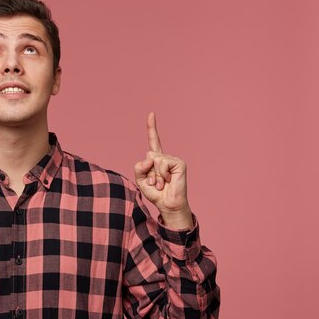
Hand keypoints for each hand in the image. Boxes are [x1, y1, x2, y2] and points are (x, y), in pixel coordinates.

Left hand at [133, 112, 192, 229]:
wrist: (167, 204)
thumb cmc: (155, 193)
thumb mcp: (140, 180)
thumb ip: (139, 167)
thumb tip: (149, 158)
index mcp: (156, 160)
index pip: (154, 141)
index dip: (152, 127)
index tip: (151, 113)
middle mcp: (165, 157)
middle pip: (148, 156)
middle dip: (147, 172)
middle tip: (155, 183)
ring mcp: (173, 159)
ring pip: (154, 160)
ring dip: (154, 176)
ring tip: (161, 184)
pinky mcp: (179, 163)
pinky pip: (162, 163)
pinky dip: (162, 174)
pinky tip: (167, 181)